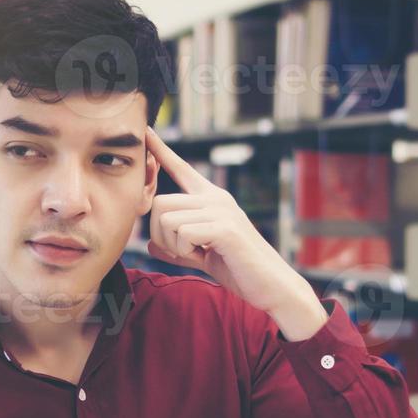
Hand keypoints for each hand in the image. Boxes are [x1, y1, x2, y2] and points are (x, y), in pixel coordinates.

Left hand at [144, 129, 323, 336]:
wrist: (271, 286)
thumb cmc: (240, 270)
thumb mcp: (202, 256)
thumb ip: (177, 248)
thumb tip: (151, 245)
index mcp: (211, 199)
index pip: (181, 169)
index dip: (161, 151)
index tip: (146, 131)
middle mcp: (215, 198)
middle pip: (161, 203)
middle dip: (162, 235)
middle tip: (186, 251)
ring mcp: (221, 210)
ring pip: (167, 219)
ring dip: (175, 246)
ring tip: (200, 254)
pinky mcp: (224, 227)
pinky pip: (182, 233)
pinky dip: (186, 252)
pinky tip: (206, 256)